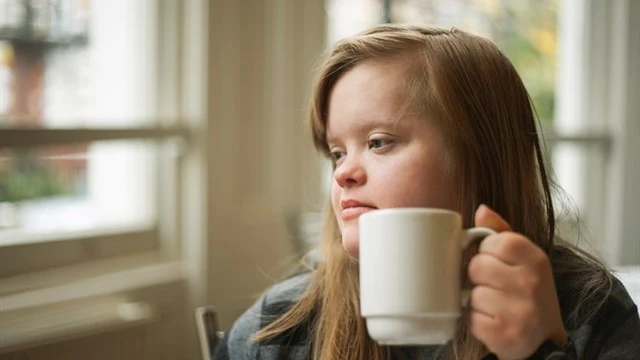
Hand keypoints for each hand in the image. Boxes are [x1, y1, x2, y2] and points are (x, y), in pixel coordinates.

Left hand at [468, 205, 566, 359]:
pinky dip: (476, 321)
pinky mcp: (504, 335)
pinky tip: (492, 321)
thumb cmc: (529, 293)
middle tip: (495, 286)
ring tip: (495, 305)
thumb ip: (501, 231)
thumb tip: (481, 209)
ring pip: (472, 293)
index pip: (490, 241)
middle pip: (476, 266)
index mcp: (536, 259)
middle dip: (479, 277)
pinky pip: (471, 318)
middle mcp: (531, 284)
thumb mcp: (524, 258)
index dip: (487, 252)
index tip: (498, 262)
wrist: (543, 339)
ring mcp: (519, 311)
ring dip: (477, 300)